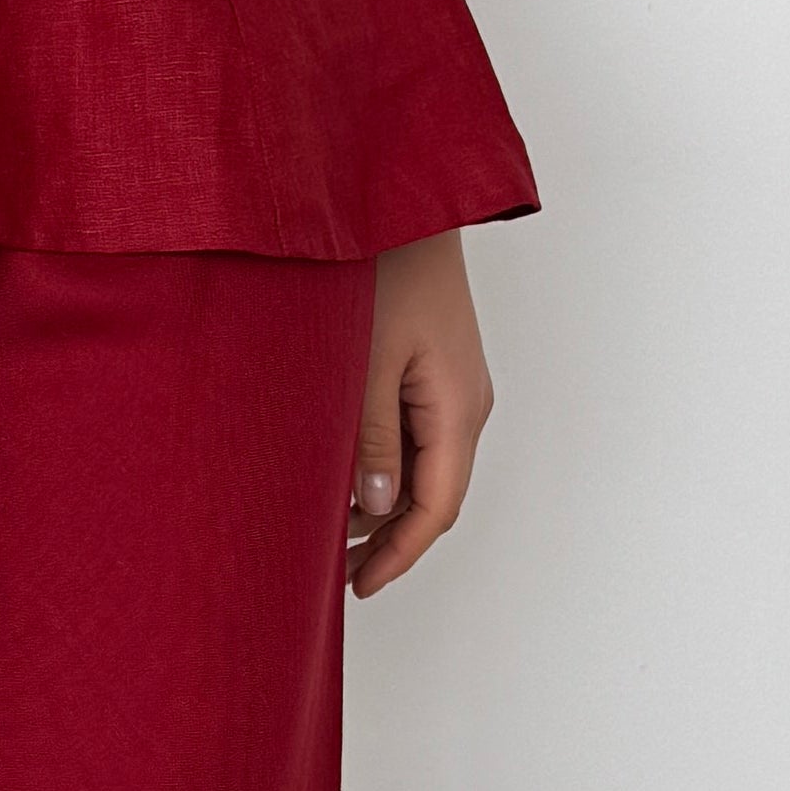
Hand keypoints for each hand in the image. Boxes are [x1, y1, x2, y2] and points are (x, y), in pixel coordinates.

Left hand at [348, 230, 489, 597]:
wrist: (400, 203)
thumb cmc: (384, 269)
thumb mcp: (365, 361)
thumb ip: (370, 437)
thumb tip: (376, 505)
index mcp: (458, 407)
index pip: (436, 507)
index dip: (398, 554)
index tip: (358, 587)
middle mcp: (466, 402)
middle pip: (432, 494)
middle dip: (386, 538)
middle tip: (332, 571)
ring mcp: (452, 385)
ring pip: (422, 467)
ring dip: (380, 503)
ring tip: (324, 529)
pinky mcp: (433, 368)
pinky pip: (414, 435)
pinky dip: (381, 465)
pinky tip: (340, 474)